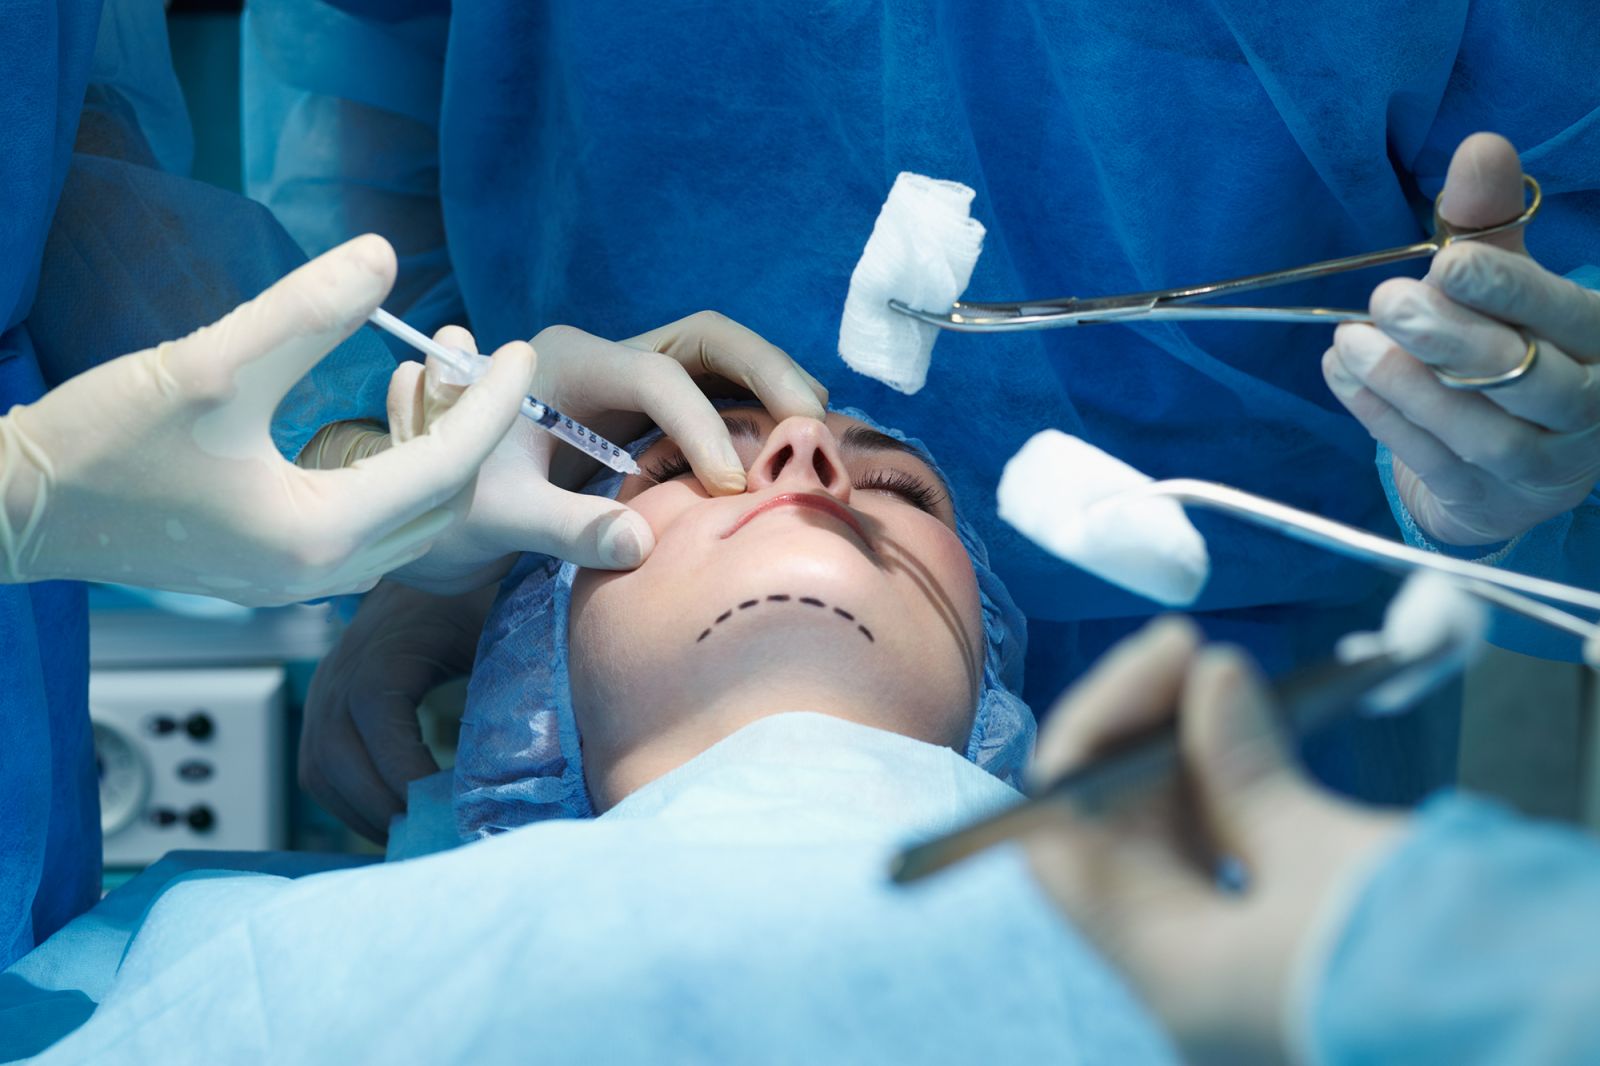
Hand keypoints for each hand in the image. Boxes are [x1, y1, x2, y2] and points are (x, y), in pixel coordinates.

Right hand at [0, 235, 533, 605]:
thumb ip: (303, 313)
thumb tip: (384, 256)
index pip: (446, 464)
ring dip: (439, 458)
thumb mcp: (209, 364)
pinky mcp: (277, 570)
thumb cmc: (100, 444)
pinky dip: (397, 479)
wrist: (13, 512)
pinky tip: (387, 429)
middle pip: (443, 504)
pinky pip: (373, 528)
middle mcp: (323, 575)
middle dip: (475, 434)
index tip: (522, 350)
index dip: (492, 402)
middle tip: (486, 367)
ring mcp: (300, 581)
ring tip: (443, 388)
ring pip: (411, 521)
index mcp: (320, 535)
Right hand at [299, 580, 493, 841]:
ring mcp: (325, 688)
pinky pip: (318, 769)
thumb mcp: (502, 626)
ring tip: (416, 838)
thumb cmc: (481, 599)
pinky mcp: (323, 707)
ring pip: (320, 770)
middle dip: (382, 806)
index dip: (402, 768)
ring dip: (363, 813)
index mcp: (388, 645)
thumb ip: (516, 675)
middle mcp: (342, 668)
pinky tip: (397, 820)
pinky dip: (350, 802)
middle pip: (335, 755)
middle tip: (433, 838)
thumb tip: (545, 744)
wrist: (438, 562)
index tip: (446, 809)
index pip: (375, 714)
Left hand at [306, 311, 828, 593]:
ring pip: (722, 361)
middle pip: (708, 339)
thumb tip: (641, 543)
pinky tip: (793, 452)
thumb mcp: (498, 516)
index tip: (730, 485)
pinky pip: (718, 396)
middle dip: (766, 372)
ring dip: (774, 389)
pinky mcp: (647, 413)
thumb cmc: (452, 502)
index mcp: (565, 361)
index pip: (656, 375)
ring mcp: (631, 380)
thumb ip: (564, 527)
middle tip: (813, 426)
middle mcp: (607, 356)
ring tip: (820, 436)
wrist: (429, 501)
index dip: (701, 426)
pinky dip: (759, 416)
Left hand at [1024, 619, 1401, 1065]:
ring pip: (1167, 842)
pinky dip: (1231, 799)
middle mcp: (1181, 982)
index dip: (1097, 733)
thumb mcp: (1327, 852)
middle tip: (1192, 656)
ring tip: (1230, 686)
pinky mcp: (1273, 955)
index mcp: (1166, 972)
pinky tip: (1257, 741)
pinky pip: (1219, 863)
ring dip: (1190, 759)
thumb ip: (1248, 766)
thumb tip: (1209, 680)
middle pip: (1114, 832)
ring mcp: (1226, 971)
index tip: (1157, 660)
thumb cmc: (1428, 963)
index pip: (1065, 835)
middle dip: (1145, 734)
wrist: (1538, 1034)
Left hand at [1325, 132, 1599, 545]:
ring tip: (1349, 339)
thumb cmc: (1517, 347)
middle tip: (1388, 299)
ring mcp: (1540, 467)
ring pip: (1477, 429)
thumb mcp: (1510, 283)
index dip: (1511, 292)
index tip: (1450, 262)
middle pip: (1526, 379)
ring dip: (1403, 382)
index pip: (1570, 317)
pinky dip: (1379, 415)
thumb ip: (1491, 223)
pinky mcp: (1487, 502)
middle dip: (1452, 338)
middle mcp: (1587, 410)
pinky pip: (1429, 460)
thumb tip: (1481, 145)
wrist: (1518, 468)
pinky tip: (1341, 373)